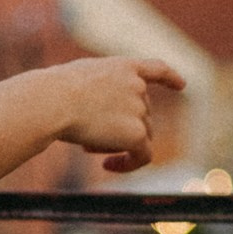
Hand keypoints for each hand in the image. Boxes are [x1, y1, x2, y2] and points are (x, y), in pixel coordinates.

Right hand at [49, 56, 184, 171]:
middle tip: (88, 139)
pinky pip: (143, 155)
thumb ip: (94, 92)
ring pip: (139, 136)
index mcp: (122, 67)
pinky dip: (128, 163)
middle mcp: (137, 85)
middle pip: (141, 115)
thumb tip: (94, 119)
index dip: (170, 78)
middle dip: (119, 128)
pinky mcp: (137, 134)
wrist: (53, 102)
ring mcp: (139, 109)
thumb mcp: (75, 80)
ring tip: (86, 144)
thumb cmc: (51, 92)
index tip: (182, 85)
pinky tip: (108, 166)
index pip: (155, 69)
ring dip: (115, 144)